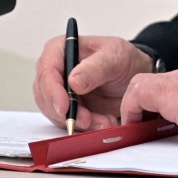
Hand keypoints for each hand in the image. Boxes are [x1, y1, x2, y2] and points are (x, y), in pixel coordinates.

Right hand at [34, 35, 152, 130]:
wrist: (132, 75)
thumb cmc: (121, 58)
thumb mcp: (114, 58)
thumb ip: (95, 68)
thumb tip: (72, 82)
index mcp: (59, 49)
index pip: (46, 71)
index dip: (52, 91)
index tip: (65, 108)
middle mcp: (54, 70)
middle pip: (45, 96)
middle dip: (66, 113)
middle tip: (88, 120)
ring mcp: (58, 91)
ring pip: (55, 113)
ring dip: (77, 122)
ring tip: (103, 121)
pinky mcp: (67, 108)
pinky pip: (67, 123)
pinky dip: (84, 127)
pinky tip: (102, 123)